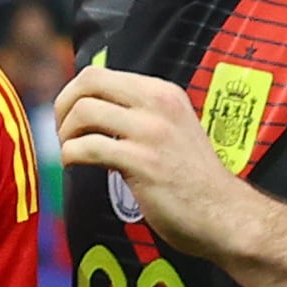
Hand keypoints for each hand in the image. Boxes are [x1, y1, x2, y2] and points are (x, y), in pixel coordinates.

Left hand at [50, 57, 249, 259]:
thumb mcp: (169, 130)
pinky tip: (75, 166)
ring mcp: (152, 131)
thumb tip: (89, 110)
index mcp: (163, 93)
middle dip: (62, 107)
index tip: (68, 117)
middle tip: (62, 134)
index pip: (101, 73)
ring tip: (70, 153)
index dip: (73, 93)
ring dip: (64, 135)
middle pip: (88, 81)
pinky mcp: (143, 161)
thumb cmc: (192, 180)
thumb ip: (136, 116)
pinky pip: (87, 147)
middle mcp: (159, 105)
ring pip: (83, 112)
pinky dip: (69, 157)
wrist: (225, 213)